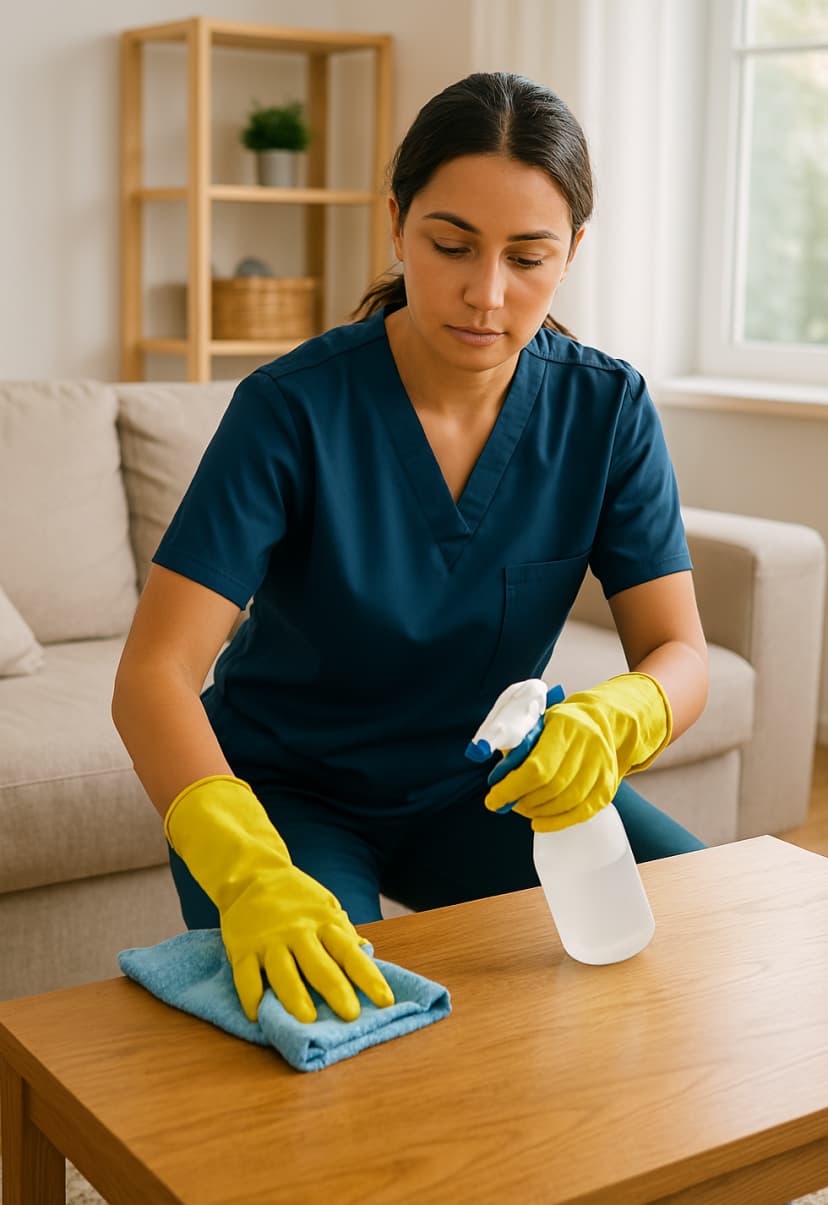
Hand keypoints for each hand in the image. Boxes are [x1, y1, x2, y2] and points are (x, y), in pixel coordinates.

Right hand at [164, 776, 394, 1022]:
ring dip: (295, 996)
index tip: (385, 1000)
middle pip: (319, 965)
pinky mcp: (242, 947)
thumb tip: (367, 952)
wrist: (253, 872)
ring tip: (307, 1019)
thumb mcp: (326, 907)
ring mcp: (269, 941)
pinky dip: (250, 996)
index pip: (350, 952)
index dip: (369, 977)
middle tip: (351, 1015)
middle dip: (336, 990)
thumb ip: (344, 932)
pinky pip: (245, 975)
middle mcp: (298, 932)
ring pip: (283, 971)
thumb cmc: (297, 897)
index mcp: (324, 923)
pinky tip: (258, 1015)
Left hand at [484, 673, 671, 830]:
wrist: (602, 721)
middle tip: (506, 803)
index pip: (537, 767)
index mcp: (565, 726)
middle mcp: (589, 746)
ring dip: (537, 811)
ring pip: (567, 802)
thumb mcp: (539, 724)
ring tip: (521, 808)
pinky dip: (557, 822)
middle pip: (552, 787)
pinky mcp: (608, 785)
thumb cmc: (561, 724)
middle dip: (522, 800)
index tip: (493, 799)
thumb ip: (519, 747)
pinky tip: (539, 822)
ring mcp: (602, 767)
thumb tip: (499, 777)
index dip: (512, 787)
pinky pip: (582, 812)